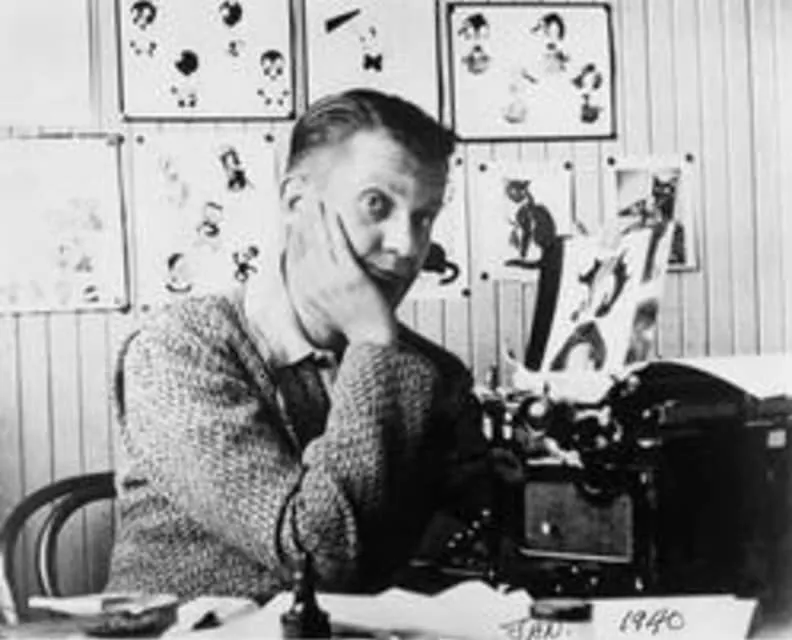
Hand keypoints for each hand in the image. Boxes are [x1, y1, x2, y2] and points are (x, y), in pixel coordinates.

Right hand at [287, 197, 396, 345]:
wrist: (369, 341)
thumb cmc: (352, 328)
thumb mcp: (323, 313)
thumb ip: (313, 293)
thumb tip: (307, 276)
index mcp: (303, 293)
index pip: (293, 256)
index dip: (293, 233)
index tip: (295, 216)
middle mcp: (312, 285)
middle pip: (303, 243)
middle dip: (303, 217)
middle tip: (303, 198)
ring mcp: (330, 280)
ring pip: (319, 240)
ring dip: (317, 216)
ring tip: (316, 198)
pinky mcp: (350, 276)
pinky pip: (339, 244)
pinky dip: (335, 226)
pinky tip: (334, 211)